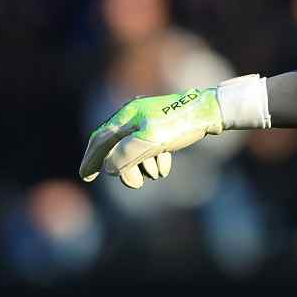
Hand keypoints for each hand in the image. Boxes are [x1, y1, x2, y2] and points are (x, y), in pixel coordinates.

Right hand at [79, 88, 222, 188]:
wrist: (211, 112)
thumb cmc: (180, 124)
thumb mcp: (150, 141)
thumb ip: (126, 155)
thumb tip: (109, 168)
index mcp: (127, 115)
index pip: (101, 139)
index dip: (91, 159)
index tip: (85, 176)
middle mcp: (135, 116)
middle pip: (118, 148)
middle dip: (126, 168)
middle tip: (136, 184)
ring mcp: (149, 122)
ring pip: (136, 151)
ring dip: (144, 165)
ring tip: (158, 172)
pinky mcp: (163, 128)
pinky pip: (151, 148)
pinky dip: (156, 159)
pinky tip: (165, 165)